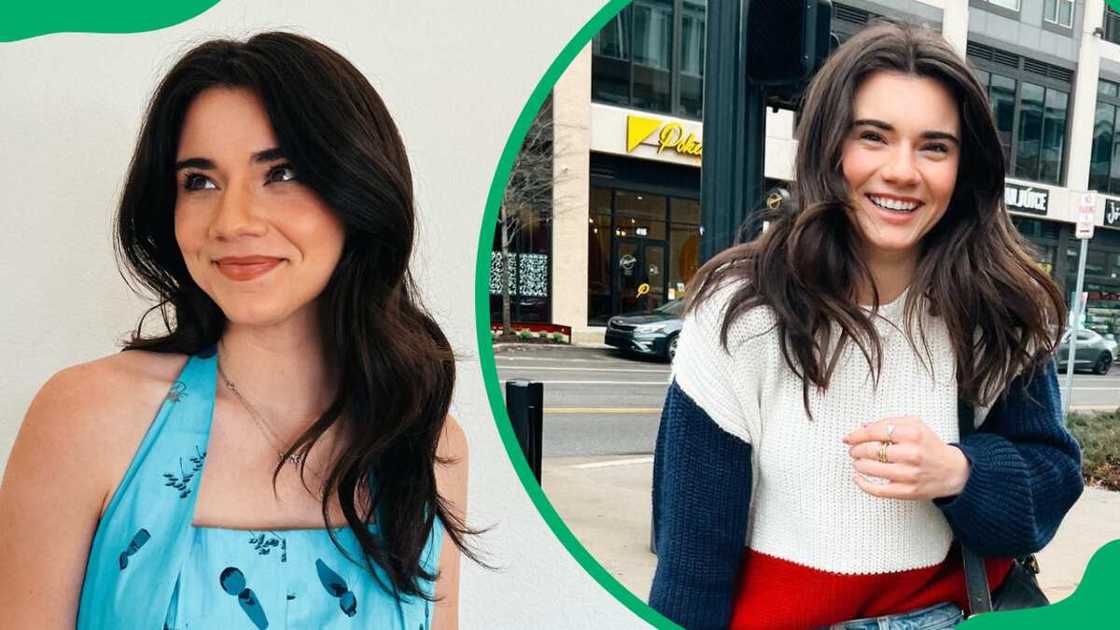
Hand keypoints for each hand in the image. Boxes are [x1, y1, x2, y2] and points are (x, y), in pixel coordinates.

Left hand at [842, 416, 969, 500]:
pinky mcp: (908, 491)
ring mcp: (909, 474)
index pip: (876, 432)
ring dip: (858, 465)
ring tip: (857, 462)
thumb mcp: (916, 425)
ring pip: (872, 469)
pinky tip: (857, 478)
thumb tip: (863, 426)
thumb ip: (890, 422)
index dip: (857, 435)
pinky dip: (863, 484)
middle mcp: (911, 453)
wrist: (954, 471)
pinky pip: (878, 490)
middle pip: (871, 450)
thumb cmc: (930, 446)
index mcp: (913, 433)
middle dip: (856, 450)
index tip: (848, 438)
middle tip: (853, 451)